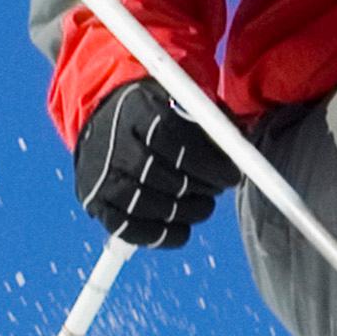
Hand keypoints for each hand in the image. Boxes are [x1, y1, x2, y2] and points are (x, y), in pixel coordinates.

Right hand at [70, 79, 226, 249]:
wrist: (104, 122)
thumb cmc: (155, 113)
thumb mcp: (181, 100)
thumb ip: (211, 120)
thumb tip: (240, 151)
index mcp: (134, 110)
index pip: (170, 139)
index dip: (206, 162)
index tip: (231, 176)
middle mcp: (111, 144)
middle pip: (161, 176)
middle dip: (201, 188)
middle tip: (217, 190)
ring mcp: (100, 177)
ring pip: (149, 205)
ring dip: (187, 212)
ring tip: (203, 206)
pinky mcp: (96, 203)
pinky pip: (131, 230)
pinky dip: (163, 235)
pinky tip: (182, 227)